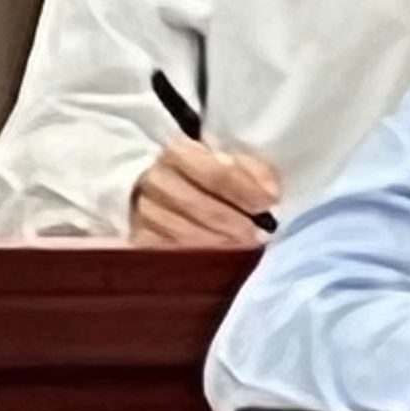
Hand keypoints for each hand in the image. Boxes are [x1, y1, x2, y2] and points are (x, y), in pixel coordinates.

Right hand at [130, 140, 279, 246]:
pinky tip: (217, 258)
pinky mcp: (138, 236)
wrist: (157, 182)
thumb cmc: (200, 168)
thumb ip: (249, 170)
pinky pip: (168, 251)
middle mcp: (156, 180)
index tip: (269, 203)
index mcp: (178, 152)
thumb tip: (270, 193)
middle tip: (259, 234)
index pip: (216, 174)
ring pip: (184, 232)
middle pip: (200, 206)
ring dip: (219, 242)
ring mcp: (143, 210)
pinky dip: (196, 256)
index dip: (246, 190)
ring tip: (244, 246)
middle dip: (234, 223)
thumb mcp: (224, 156)